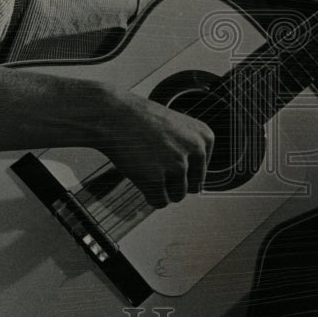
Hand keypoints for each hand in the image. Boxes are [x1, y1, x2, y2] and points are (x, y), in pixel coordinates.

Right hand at [102, 91, 213, 208]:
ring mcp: (177, 164)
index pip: (201, 172)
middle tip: (155, 164)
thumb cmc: (140, 120)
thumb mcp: (177, 128)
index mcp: (204, 137)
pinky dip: (149, 196)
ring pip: (177, 196)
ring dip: (161, 188)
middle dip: (173, 182)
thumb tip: (194, 184)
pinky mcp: (156, 178)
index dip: (181, 169)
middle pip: (192, 187)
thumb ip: (190, 151)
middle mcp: (196, 150)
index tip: (166, 156)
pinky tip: (140, 176)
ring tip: (146, 166)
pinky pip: (159, 202)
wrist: (113, 114)